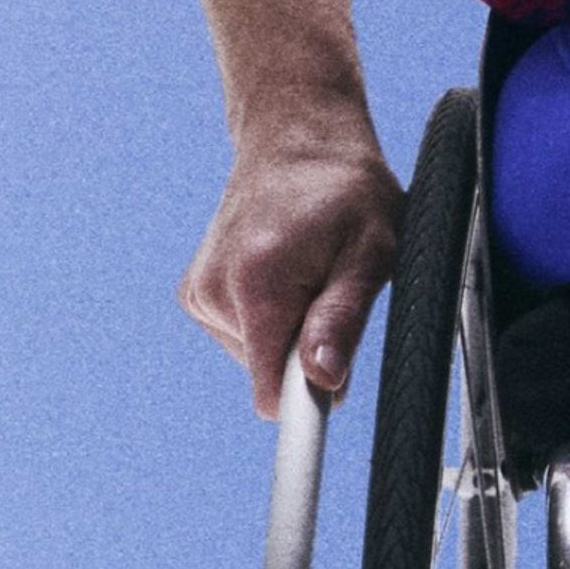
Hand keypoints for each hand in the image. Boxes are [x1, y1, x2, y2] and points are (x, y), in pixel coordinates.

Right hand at [181, 112, 404, 420]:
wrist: (297, 136)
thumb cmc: (348, 191)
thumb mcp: (373, 248)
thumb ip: (343, 317)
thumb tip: (322, 382)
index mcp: (258, 282)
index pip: (269, 392)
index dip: (300, 418)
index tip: (316, 431)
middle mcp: (216, 288)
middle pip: (270, 375)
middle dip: (307, 351)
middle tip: (333, 289)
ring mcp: (200, 291)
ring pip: (257, 356)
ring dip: (289, 329)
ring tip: (310, 269)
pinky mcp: (196, 292)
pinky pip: (242, 335)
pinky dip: (268, 317)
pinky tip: (283, 271)